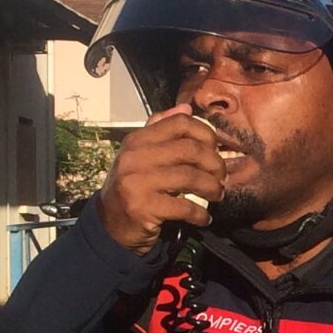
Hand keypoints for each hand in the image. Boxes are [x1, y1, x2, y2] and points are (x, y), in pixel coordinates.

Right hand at [98, 105, 226, 255]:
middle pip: (190, 149)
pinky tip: (204, 217)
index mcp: (137, 140)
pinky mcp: (143, 207)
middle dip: (215, 163)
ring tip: (217, 195)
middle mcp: (134, 157)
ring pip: (191, 176)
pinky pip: (185, 206)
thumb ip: (161, 130)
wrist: (111, 224)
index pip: (179, 123)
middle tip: (222, 176)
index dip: (206, 134)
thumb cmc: (134, 187)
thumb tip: (186, 107)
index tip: (216, 148)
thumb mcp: (141, 155)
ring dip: (212, 188)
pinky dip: (201, 213)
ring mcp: (137, 182)